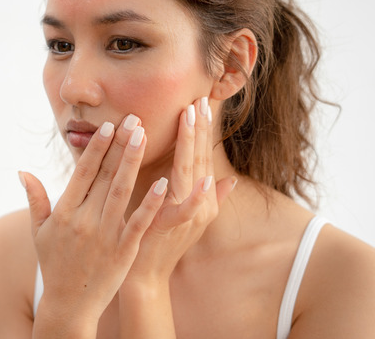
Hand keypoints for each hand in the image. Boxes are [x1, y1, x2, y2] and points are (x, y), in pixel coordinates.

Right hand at [20, 114, 168, 325]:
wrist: (69, 304)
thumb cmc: (54, 264)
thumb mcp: (39, 232)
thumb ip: (35, 199)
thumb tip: (23, 171)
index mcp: (65, 212)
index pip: (83, 172)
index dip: (96, 148)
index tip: (108, 126)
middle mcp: (84, 220)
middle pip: (105, 176)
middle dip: (120, 146)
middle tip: (134, 119)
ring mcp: (105, 235)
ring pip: (122, 192)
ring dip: (133, 163)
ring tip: (144, 137)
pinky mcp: (123, 250)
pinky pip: (138, 222)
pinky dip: (150, 203)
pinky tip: (163, 183)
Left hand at [124, 97, 236, 286]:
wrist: (145, 275)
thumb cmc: (160, 242)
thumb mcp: (186, 215)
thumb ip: (209, 196)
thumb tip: (229, 179)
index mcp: (199, 197)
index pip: (200, 155)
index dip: (200, 130)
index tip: (200, 102)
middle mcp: (199, 204)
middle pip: (198, 158)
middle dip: (198, 127)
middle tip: (198, 98)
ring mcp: (189, 215)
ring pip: (191, 172)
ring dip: (192, 144)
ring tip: (190, 116)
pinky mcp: (174, 227)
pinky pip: (186, 209)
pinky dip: (195, 195)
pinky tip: (201, 178)